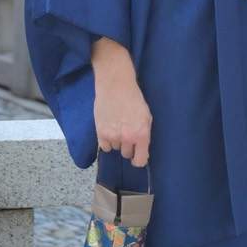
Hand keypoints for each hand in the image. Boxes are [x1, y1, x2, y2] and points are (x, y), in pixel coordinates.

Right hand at [93, 41, 151, 166]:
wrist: (116, 85)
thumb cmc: (134, 98)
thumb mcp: (146, 116)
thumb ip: (144, 134)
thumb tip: (142, 150)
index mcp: (142, 134)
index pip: (140, 161)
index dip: (139, 159)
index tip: (137, 157)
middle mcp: (127, 138)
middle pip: (127, 154)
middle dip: (128, 146)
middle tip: (127, 133)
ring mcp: (113, 137)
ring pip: (116, 149)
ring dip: (117, 141)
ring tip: (117, 126)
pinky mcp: (100, 133)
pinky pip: (105, 147)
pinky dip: (107, 141)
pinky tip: (109, 128)